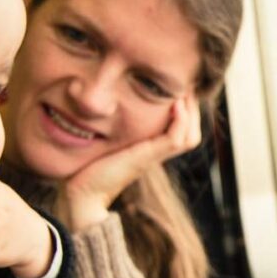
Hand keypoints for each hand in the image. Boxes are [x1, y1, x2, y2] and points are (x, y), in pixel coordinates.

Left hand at [55, 96, 201, 231]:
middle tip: (187, 85)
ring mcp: (154, 156)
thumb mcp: (107, 139)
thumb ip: (114, 126)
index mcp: (152, 150)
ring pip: (189, 136)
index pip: (184, 131)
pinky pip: (175, 139)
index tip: (180, 86)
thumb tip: (104, 100)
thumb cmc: (89, 166)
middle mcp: (157, 154)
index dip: (188, 110)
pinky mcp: (147, 157)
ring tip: (183, 91)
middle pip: (192, 134)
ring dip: (190, 111)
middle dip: (193, 107)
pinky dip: (181, 120)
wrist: (83, 193)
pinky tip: (175, 103)